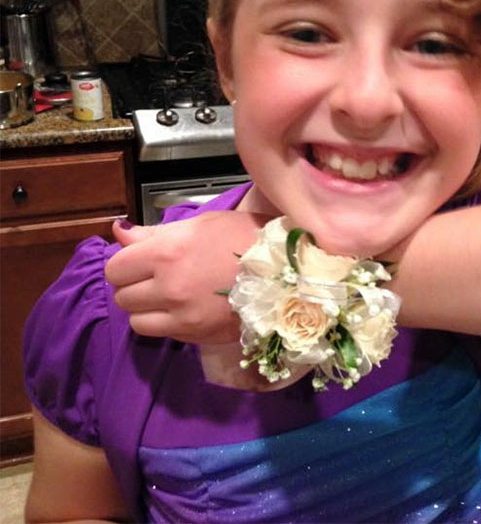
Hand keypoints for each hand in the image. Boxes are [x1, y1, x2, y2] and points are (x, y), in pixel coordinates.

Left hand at [107, 210, 266, 343]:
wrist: (286, 269)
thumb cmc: (243, 235)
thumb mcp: (200, 224)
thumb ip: (154, 233)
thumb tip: (118, 232)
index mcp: (167, 252)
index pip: (115, 268)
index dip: (125, 263)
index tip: (140, 260)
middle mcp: (169, 286)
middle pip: (122, 296)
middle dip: (133, 285)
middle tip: (155, 277)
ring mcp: (182, 315)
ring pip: (136, 320)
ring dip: (146, 308)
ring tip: (167, 296)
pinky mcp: (196, 335)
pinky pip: (161, 333)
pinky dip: (164, 322)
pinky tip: (183, 308)